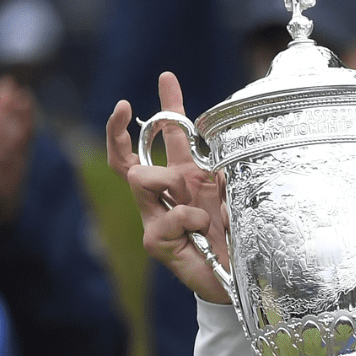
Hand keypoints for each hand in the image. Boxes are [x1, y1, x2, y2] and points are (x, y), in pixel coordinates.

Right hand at [105, 71, 231, 304]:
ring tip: (200, 208)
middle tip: (125, 105)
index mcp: (185, 178)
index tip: (167, 79)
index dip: (168, 108)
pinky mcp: (156, 240)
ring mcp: (155, 217)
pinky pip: (169, 215)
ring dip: (169, 182)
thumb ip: (223, 169)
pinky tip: (203, 232)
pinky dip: (190, 218)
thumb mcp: (234, 194)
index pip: (165, 138)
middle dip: (118, 129)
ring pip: (140, 178)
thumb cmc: (235, 236)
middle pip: (126, 158)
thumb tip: (220, 140)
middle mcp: (165, 195)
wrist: (237, 277)